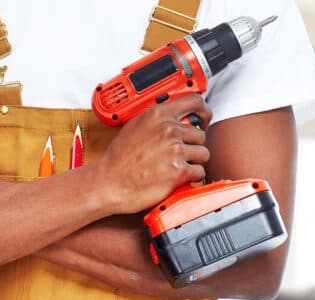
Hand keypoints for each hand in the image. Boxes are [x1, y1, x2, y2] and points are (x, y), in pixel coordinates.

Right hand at [95, 95, 212, 214]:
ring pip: (203, 154)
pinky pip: (200, 171)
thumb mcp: (135, 126)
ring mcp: (175, 150)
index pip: (195, 102)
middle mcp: (168, 130)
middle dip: (194, 146)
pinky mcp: (178, 171)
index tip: (204, 120)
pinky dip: (192, 177)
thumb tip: (175, 118)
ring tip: (178, 166)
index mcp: (158, 115)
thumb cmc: (119, 158)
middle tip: (181, 154)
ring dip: (194, 162)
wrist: (110, 182)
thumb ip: (157, 120)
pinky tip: (178, 177)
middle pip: (201, 135)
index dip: (204, 112)